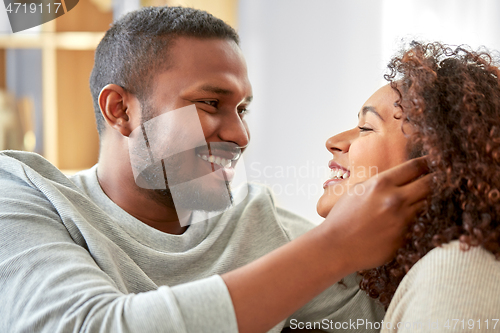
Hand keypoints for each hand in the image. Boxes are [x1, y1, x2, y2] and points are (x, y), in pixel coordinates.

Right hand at [323, 156, 431, 270]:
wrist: (336, 246)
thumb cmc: (342, 217)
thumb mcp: (358, 190)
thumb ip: (380, 183)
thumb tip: (398, 178)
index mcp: (382, 183)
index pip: (415, 167)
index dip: (427, 163)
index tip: (434, 162)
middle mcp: (395, 200)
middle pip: (430, 184)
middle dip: (437, 179)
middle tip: (442, 178)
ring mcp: (402, 220)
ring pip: (428, 204)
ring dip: (429, 200)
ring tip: (430, 197)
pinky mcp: (404, 238)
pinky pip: (419, 224)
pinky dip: (419, 219)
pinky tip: (416, 218)